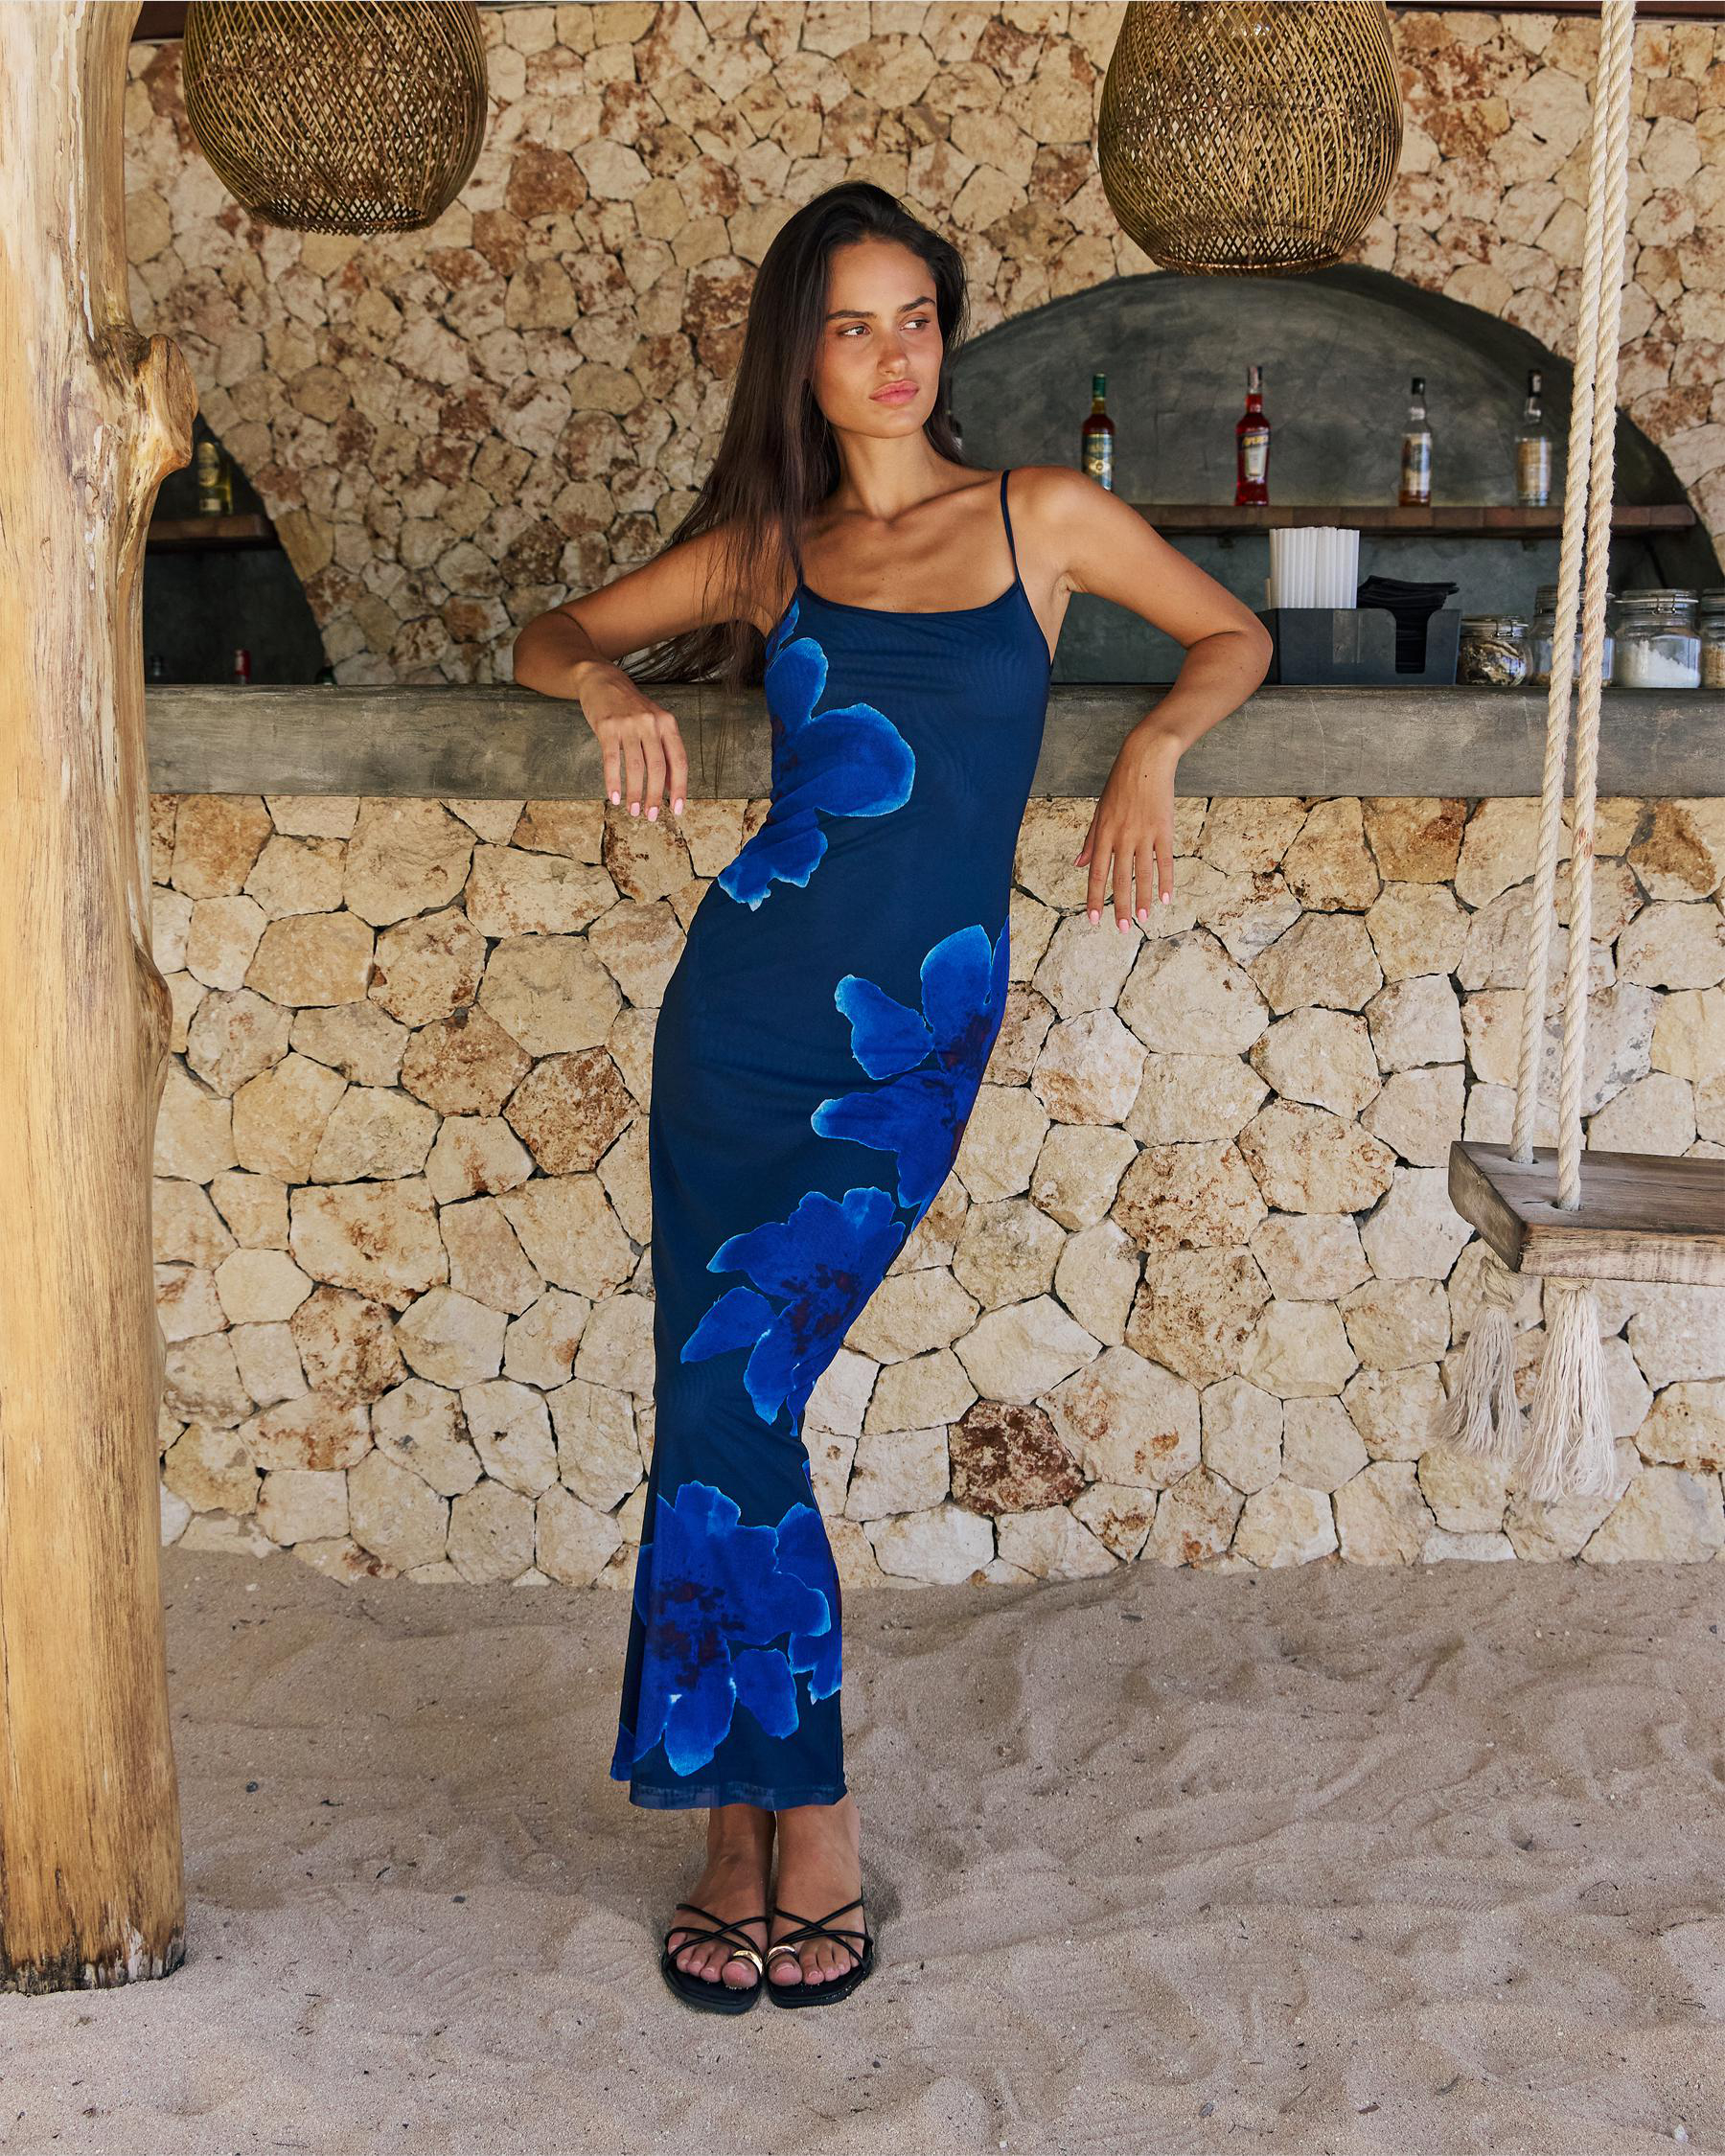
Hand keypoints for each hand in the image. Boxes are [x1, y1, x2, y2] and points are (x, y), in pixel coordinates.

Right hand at [577, 661, 687, 821]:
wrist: (602, 680)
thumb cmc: (631, 707)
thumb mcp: (653, 723)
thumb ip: (663, 750)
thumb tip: (671, 786)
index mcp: (667, 723)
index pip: (679, 761)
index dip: (679, 788)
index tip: (677, 809)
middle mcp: (651, 723)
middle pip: (658, 768)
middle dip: (655, 796)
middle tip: (651, 816)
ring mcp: (629, 725)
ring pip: (636, 767)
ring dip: (635, 794)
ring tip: (633, 811)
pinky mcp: (607, 727)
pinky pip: (612, 760)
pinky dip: (613, 782)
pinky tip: (614, 797)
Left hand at [1074, 723, 1179, 929]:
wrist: (1146, 759)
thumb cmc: (1120, 784)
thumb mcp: (1099, 810)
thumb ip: (1091, 840)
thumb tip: (1078, 864)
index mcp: (1104, 833)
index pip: (1097, 872)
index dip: (1095, 897)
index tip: (1093, 919)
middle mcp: (1122, 836)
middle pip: (1120, 878)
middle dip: (1120, 906)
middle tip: (1122, 929)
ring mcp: (1144, 834)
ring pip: (1143, 873)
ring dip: (1144, 899)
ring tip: (1143, 919)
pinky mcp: (1164, 829)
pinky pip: (1165, 860)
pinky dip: (1166, 880)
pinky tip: (1166, 898)